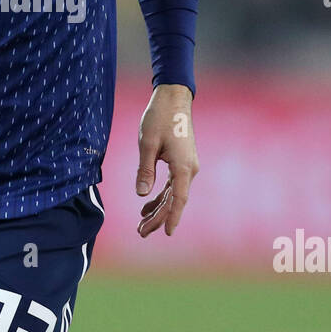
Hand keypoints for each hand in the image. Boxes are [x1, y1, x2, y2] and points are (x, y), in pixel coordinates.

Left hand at [135, 84, 198, 237]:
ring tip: (141, 224)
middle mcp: (189, 169)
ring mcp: (187, 166)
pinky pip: (172, 184)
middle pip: (174, 200)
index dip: (172, 217)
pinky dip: (160, 196)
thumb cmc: (159, 118)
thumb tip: (142, 194)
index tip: (167, 233)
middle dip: (158, 218)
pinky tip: (147, 206)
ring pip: (173, 194)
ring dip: (158, 209)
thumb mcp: (147, 144)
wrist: (173, 99)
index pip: (178, 199)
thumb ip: (145, 171)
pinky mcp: (182, 162)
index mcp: (183, 166)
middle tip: (141, 232)